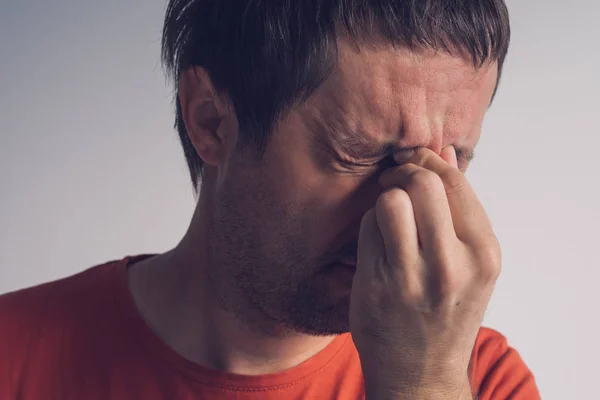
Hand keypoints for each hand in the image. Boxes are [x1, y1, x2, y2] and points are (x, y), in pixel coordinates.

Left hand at [349, 147, 500, 398]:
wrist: (421, 374)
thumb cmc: (447, 311)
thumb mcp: (471, 263)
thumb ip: (460, 207)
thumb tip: (444, 149)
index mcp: (484, 254)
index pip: (454, 181)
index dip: (429, 162)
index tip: (415, 163)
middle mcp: (453, 265)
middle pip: (422, 182)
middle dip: (404, 172)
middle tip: (395, 180)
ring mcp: (412, 276)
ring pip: (390, 200)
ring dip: (384, 198)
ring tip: (388, 214)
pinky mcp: (376, 284)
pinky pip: (367, 227)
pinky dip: (369, 224)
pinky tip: (377, 240)